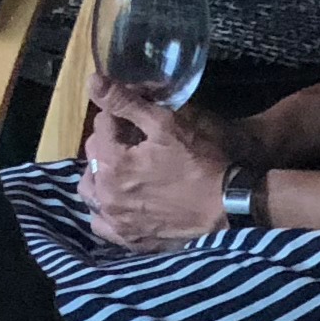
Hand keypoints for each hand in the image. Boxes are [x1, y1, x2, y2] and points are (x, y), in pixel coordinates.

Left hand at [81, 89, 251, 251]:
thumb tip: (92, 81)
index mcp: (111, 164)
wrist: (228, 207)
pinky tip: (120, 199)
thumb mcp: (165, 124)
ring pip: (91, 189)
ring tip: (122, 166)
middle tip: (135, 139)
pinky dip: (105, 208)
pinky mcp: (129, 239)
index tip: (137, 117)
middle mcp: (105, 196)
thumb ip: (125, 103)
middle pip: (94, 156)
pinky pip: (102, 222)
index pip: (100, 126)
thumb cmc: (199, 163)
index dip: (118, 115)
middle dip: (109, 141)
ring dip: (101, 173)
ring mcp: (116, 221)